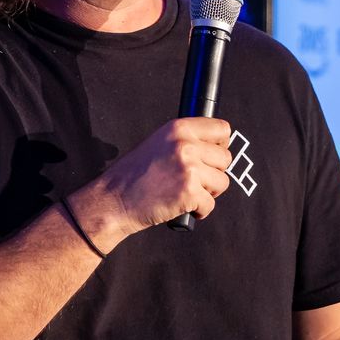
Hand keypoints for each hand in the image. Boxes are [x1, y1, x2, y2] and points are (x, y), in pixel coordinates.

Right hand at [76, 117, 232, 240]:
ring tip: (187, 194)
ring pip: (222, 182)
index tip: (212, 156)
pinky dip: (200, 211)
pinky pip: (210, 204)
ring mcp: (189, 168)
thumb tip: (214, 147)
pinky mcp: (189, 192)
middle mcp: (186, 145)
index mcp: (178, 128)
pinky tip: (182, 207)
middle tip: (194, 180)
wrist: (114, 200)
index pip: (222, 129)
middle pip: (225, 158)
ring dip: (208, 192)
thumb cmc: (132, 175)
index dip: (220, 146)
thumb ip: (185, 141)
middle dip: (213, 173)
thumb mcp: (158, 144)